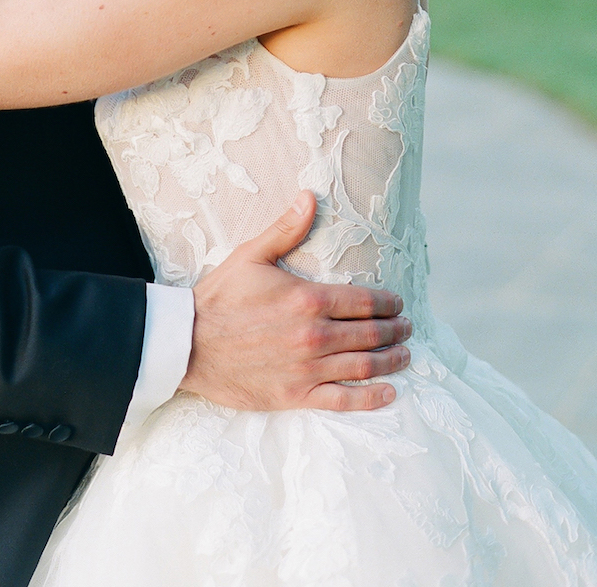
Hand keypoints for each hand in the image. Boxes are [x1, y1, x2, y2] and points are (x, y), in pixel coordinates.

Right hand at [181, 191, 411, 412]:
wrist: (189, 344)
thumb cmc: (221, 297)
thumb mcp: (252, 254)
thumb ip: (287, 229)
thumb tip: (310, 196)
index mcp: (308, 298)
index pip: (363, 300)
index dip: (387, 302)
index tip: (398, 302)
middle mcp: (314, 335)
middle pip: (370, 333)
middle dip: (395, 330)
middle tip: (407, 327)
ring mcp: (308, 368)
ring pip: (364, 366)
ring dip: (391, 360)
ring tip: (404, 355)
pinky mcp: (296, 395)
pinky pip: (344, 400)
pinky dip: (372, 398)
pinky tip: (389, 393)